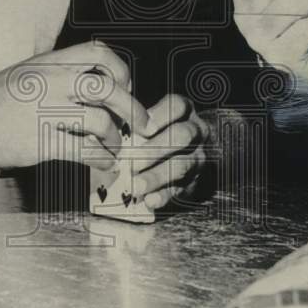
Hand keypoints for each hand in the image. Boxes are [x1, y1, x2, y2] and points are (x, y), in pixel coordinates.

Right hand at [0, 41, 147, 171]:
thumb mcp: (24, 74)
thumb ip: (56, 74)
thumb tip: (94, 85)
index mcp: (48, 62)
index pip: (99, 51)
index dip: (121, 70)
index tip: (126, 88)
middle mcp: (49, 82)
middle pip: (108, 87)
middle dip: (133, 108)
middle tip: (142, 125)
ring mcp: (44, 112)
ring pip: (100, 121)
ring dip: (115, 139)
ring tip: (115, 149)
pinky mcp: (38, 143)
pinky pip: (83, 151)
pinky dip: (102, 160)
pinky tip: (104, 165)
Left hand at [127, 94, 210, 209]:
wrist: (189, 150)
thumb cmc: (160, 131)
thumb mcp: (154, 119)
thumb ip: (138, 122)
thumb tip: (109, 131)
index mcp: (184, 112)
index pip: (177, 107)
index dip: (159, 117)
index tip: (140, 129)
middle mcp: (196, 132)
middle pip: (182, 136)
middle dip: (155, 149)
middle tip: (131, 162)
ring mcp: (198, 157)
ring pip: (183, 165)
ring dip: (157, 176)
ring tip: (136, 186)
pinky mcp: (194, 182)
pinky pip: (182, 190)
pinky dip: (164, 196)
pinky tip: (150, 200)